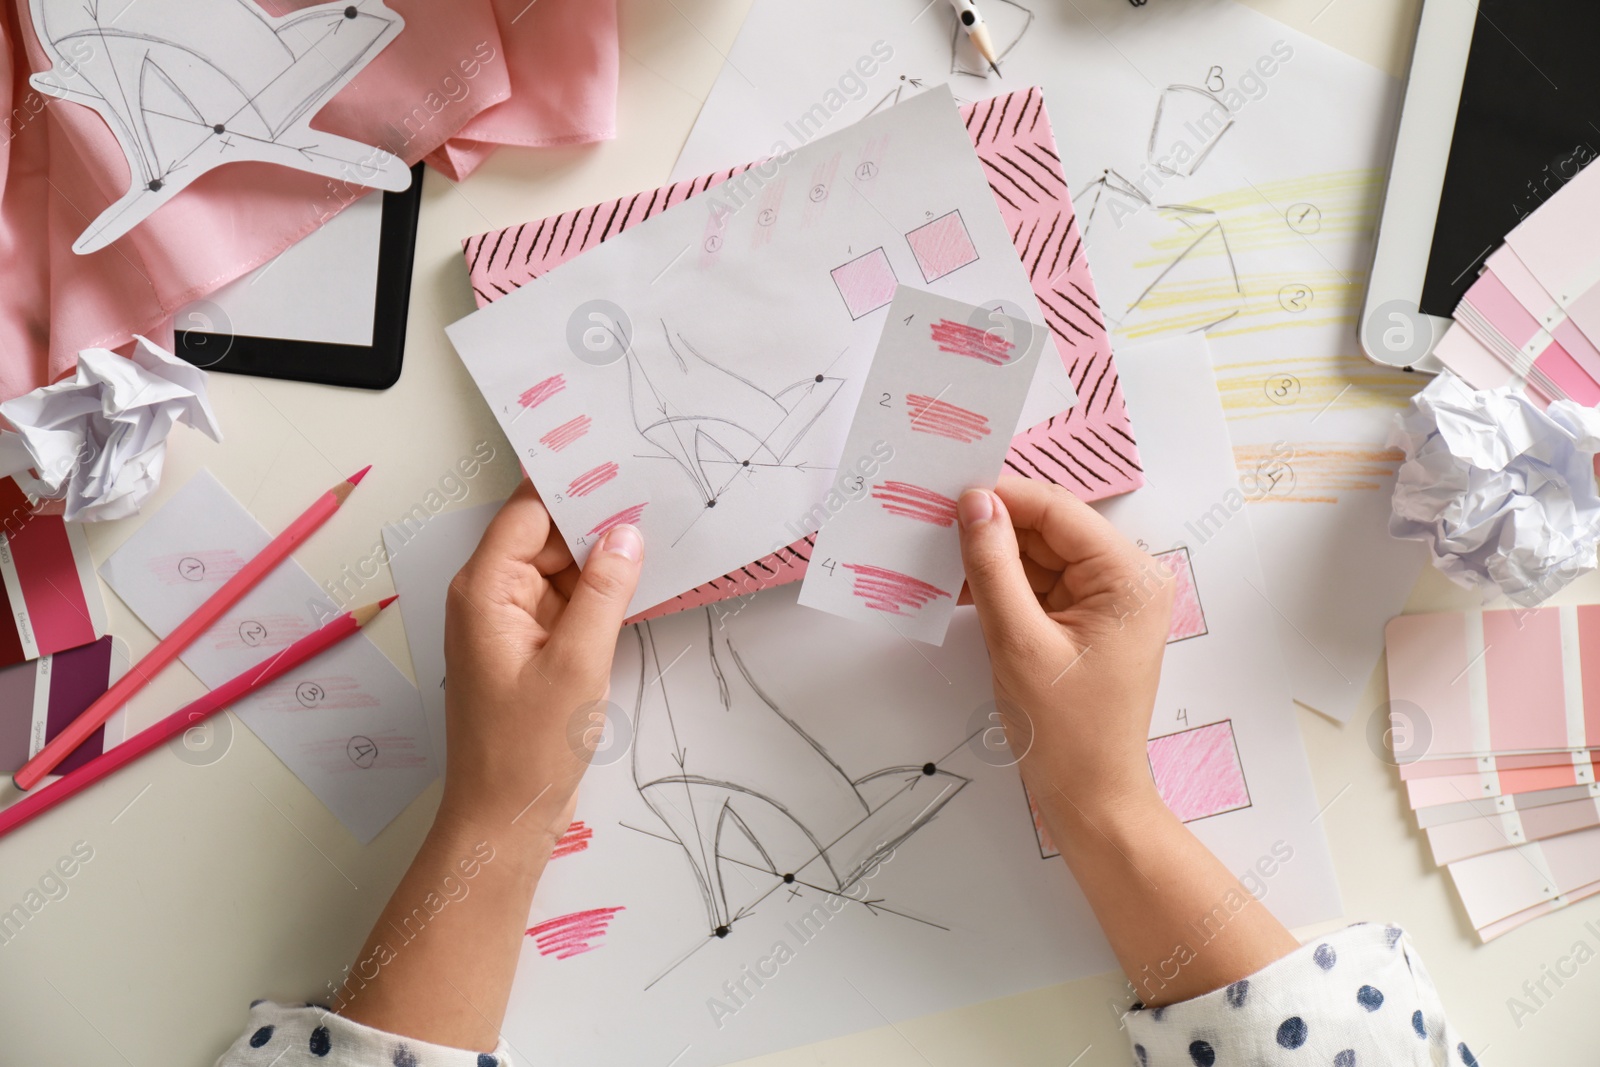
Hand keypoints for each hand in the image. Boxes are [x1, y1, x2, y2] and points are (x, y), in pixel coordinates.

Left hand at [440, 480, 642, 846]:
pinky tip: (636, 587)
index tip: (620, 466)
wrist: (505, 819)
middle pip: (545, 537)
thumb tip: (625, 535)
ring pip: (560, 570)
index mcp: (485, 592)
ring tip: (656, 540)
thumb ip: (604, 592)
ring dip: (601, 561)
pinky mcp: (530, 649)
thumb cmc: (526, 752)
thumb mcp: (578, 664)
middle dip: (595, 523)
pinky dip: (597, 596)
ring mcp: (510, 625)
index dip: (572, 487)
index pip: (527, 512)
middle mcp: (490, 599)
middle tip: (656, 503)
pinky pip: (565, 604)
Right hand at [957, 477, 1297, 1005]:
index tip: (944, 491)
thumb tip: (973, 502)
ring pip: (1036, 556)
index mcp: (1128, 575)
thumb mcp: (1019, 641)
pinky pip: (1035, 585)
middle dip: (989, 527)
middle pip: (1046, 529)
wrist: (1089, 798)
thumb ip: (993, 566)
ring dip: (988, 558)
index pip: (1057, 510)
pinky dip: (998, 585)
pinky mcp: (1083, 621)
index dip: (1000, 496)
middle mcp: (1125, 578)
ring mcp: (1104, 600)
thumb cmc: (1067, 731)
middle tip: (926, 520)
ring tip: (931, 555)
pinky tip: (955, 588)